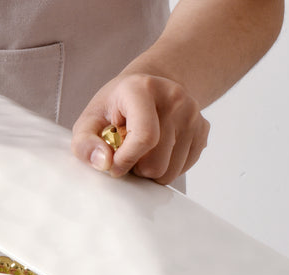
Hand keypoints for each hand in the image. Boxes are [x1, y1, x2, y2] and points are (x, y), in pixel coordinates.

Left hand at [71, 73, 209, 184]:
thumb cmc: (114, 108)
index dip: (126, 160)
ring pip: (170, 172)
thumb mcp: (89, 121)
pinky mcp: (203, 129)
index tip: (113, 165)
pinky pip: (183, 168)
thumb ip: (84, 143)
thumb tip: (103, 163)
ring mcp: (193, 113)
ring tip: (140, 152)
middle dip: (136, 168)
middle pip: (157, 163)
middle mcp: (174, 97)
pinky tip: (156, 150)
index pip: (144, 137)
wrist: (147, 90)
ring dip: (150, 171)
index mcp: (142, 89)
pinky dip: (166, 167)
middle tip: (126, 153)